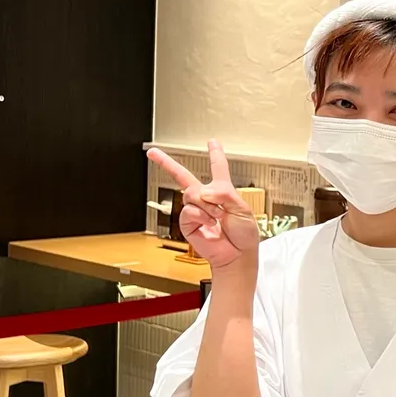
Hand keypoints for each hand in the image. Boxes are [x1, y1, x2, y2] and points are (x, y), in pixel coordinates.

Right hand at [147, 140, 259, 270]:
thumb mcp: (242, 208)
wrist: (237, 255)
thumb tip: (205, 191)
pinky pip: (189, 210)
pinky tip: (209, 223)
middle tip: (152, 152)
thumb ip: (225, 194)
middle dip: (166, 163)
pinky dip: (202, 216)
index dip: (215, 154)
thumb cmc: (243, 234)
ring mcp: (195, 209)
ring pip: (192, 193)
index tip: (212, 142)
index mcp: (222, 191)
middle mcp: (206, 198)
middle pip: (183, 176)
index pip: (218, 168)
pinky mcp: (187, 222)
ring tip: (218, 217)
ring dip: (208, 205)